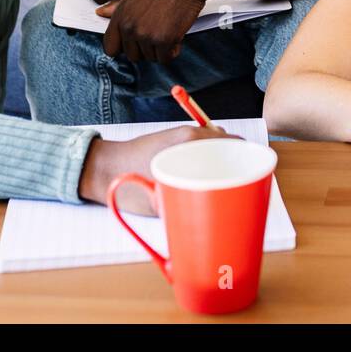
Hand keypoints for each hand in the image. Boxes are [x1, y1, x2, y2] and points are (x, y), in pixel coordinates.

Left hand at [78, 124, 236, 212]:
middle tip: (235, 186)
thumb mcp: (160, 200)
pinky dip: (203, 159)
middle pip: (226, 143)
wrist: (99, 168)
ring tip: (218, 184)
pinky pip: (197, 146)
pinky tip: (199, 179)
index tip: (251, 178)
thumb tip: (214, 218)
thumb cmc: (127, 184)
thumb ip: (188, 204)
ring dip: (218, 160)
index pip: (233, 142)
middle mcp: (188, 133)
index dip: (246, 159)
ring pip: (211, 145)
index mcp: (190, 141)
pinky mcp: (170, 141)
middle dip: (234, 162)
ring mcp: (179, 135)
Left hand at [97, 0, 212, 62]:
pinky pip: (165, 58)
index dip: (124, 47)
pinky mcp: (164, 40)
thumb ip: (117, 4)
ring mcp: (146, 34)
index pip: (110, 47)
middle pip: (132, 56)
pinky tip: (177, 36)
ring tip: (169, 29)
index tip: (135, 43)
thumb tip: (100, 12)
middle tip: (158, 33)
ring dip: (161, 49)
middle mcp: (129, 27)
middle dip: (146, 49)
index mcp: (120, 15)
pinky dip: (173, 51)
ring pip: (151, 58)